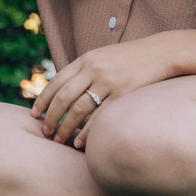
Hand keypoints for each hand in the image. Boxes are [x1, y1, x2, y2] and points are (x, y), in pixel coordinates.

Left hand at [30, 37, 177, 148]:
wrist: (160, 52)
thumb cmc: (129, 59)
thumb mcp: (102, 57)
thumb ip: (84, 70)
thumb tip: (64, 92)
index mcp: (86, 59)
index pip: (56, 81)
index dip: (43, 99)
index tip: (35, 114)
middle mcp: (94, 69)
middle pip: (63, 97)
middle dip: (51, 117)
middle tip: (45, 131)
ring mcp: (108, 81)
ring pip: (79, 109)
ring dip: (66, 128)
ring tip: (59, 140)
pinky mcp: (124, 94)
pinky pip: (100, 116)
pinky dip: (88, 132)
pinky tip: (80, 142)